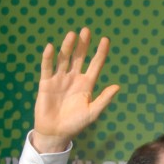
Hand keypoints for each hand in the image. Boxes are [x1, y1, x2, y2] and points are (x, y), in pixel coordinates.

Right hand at [31, 27, 119, 152]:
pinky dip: (48, 58)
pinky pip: (47, 68)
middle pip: (79, 57)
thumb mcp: (92, 112)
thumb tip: (117, 86)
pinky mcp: (46, 83)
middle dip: (83, 44)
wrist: (56, 133)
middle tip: (86, 31)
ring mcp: (60, 79)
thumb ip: (104, 99)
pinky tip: (50, 47)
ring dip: (67, 47)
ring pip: (64, 59)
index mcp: (87, 84)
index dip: (100, 52)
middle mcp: (74, 78)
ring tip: (72, 35)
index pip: (95, 64)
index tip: (105, 39)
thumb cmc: (76, 124)